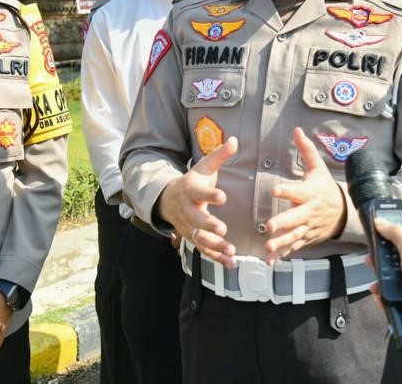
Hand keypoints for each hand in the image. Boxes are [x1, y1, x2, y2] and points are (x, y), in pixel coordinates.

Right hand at [156, 137, 237, 266]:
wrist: (167, 199)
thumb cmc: (191, 182)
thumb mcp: (203, 167)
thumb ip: (219, 155)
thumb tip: (234, 139)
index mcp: (191, 190)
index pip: (200, 192)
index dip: (210, 194)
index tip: (222, 196)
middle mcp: (188, 210)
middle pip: (196, 219)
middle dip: (209, 225)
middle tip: (222, 229)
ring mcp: (188, 226)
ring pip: (200, 238)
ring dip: (215, 246)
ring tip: (231, 250)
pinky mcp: (192, 238)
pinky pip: (203, 250)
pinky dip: (216, 258)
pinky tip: (231, 262)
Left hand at [264, 128, 345, 263]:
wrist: (343, 211)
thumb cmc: (325, 186)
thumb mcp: (317, 168)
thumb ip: (306, 150)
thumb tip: (297, 130)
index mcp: (309, 193)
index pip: (296, 191)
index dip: (286, 190)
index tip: (273, 190)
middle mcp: (308, 211)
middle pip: (295, 218)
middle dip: (283, 223)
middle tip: (268, 226)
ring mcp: (308, 227)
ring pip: (294, 236)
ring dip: (281, 243)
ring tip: (267, 248)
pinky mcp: (306, 238)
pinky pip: (294, 247)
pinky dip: (283, 254)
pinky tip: (270, 260)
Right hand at [372, 220, 401, 328]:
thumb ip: (395, 233)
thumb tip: (380, 221)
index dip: (398, 231)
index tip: (382, 233)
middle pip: (399, 255)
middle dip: (384, 258)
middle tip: (371, 260)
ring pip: (396, 276)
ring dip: (383, 278)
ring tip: (375, 283)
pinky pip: (397, 293)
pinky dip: (387, 295)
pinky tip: (380, 295)